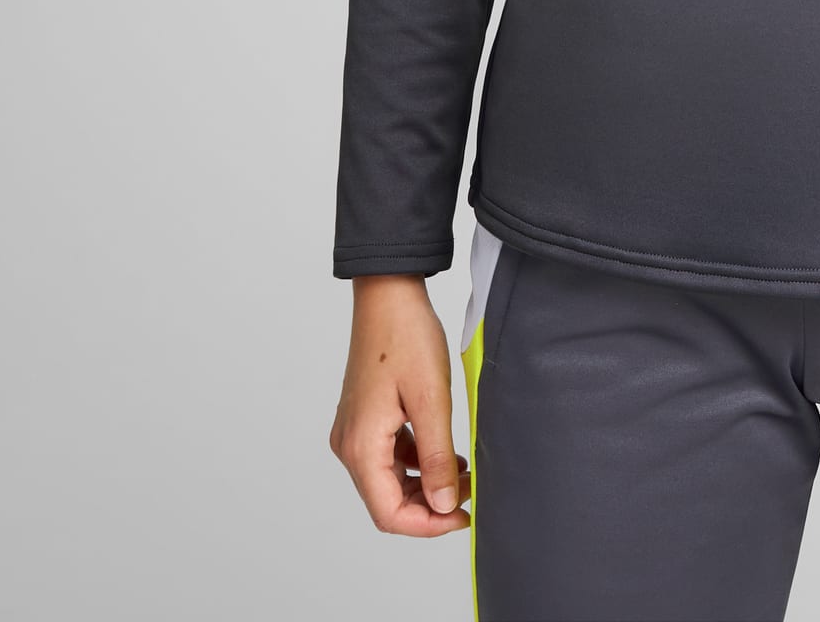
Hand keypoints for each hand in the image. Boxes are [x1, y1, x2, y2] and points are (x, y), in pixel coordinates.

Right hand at [330, 275, 471, 535]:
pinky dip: (416, 462)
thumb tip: (445, 504)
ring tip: (463, 470)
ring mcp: (354, 432)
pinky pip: (388, 457)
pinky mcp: (364, 419)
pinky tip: (445, 451)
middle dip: (430, 504)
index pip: (389, 514)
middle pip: (387, 501)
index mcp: (360, 447)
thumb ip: (438, 457)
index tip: (463, 515)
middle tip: (469, 490)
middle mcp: (349, 445)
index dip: (428, 524)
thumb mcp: (431, 399)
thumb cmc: (406, 337)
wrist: (388, 295)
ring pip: (389, 480)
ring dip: (425, 483)